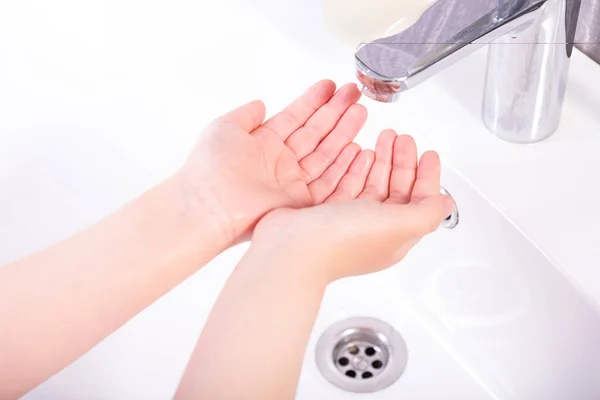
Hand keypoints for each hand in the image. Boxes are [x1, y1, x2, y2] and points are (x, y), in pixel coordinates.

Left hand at [177, 80, 366, 242]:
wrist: (210, 205)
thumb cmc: (211, 167)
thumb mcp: (225, 127)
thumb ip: (246, 114)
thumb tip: (260, 103)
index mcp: (263, 144)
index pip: (295, 118)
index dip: (314, 101)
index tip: (331, 86)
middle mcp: (280, 163)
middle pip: (315, 133)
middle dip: (336, 112)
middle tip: (355, 93)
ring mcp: (292, 183)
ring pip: (326, 154)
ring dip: (344, 132)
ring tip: (361, 110)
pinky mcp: (301, 204)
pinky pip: (330, 183)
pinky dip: (345, 166)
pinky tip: (358, 147)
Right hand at [253, 130, 453, 281]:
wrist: (293, 249)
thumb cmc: (342, 240)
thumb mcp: (399, 224)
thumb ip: (427, 212)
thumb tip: (445, 204)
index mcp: (396, 235)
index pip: (420, 201)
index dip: (427, 176)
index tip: (428, 153)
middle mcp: (374, 230)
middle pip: (396, 190)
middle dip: (402, 162)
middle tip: (403, 139)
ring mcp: (349, 221)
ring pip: (372, 185)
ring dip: (380, 161)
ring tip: (382, 139)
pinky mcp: (327, 212)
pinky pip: (348, 185)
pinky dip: (356, 167)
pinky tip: (357, 153)